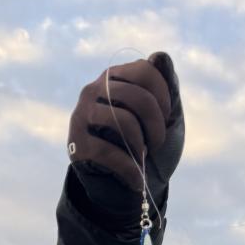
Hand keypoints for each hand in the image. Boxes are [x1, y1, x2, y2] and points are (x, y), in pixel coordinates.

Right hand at [67, 52, 183, 203]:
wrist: (126, 188)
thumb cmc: (148, 148)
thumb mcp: (167, 118)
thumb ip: (167, 87)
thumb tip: (161, 56)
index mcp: (116, 78)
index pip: (146, 70)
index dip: (164, 97)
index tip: (166, 119)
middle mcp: (95, 90)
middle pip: (136, 96)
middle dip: (156, 126)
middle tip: (156, 143)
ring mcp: (82, 115)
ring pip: (122, 120)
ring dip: (141, 145)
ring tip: (142, 157)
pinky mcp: (76, 144)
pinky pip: (109, 152)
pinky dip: (130, 170)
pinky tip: (137, 181)